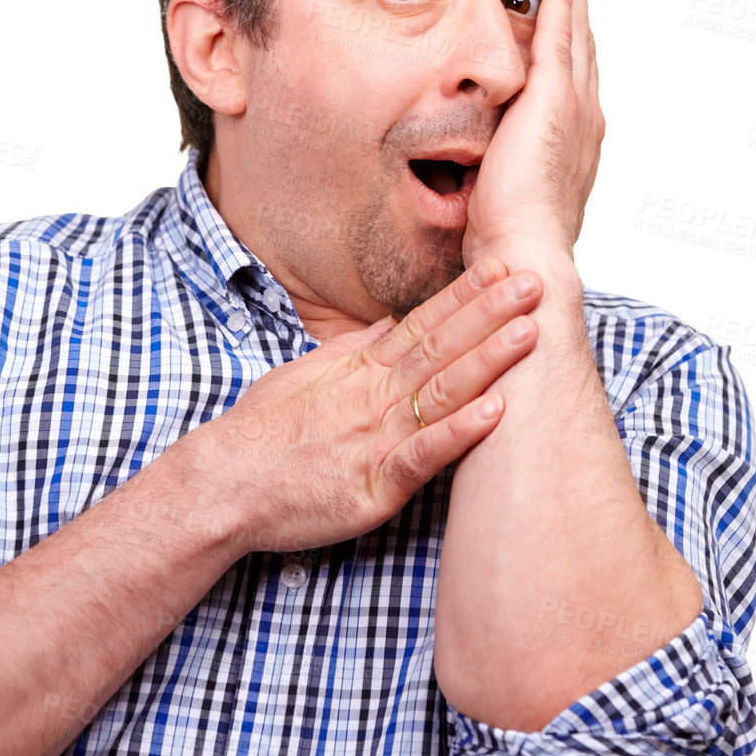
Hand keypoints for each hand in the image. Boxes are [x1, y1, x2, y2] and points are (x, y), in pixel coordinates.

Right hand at [189, 259, 542, 555]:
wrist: (220, 487)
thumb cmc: (261, 435)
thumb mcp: (305, 377)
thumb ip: (352, 353)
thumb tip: (387, 325)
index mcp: (361, 372)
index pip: (421, 324)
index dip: (464, 296)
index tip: (500, 267)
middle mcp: (374, 397)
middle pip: (441, 347)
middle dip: (491, 313)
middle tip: (535, 282)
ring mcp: (376, 439)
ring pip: (441, 392)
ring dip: (488, 360)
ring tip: (529, 333)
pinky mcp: (374, 487)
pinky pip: (423, 455)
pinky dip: (460, 433)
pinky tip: (497, 412)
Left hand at [462, 0, 603, 267]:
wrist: (527, 249)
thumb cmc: (509, 237)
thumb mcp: (504, 192)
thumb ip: (495, 167)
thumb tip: (468, 165)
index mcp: (576, 142)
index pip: (575, 83)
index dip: (572, 50)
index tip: (566, 25)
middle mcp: (587, 119)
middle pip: (584, 52)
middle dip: (578, 14)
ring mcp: (576, 105)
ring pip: (576, 35)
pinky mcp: (555, 96)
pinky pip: (561, 31)